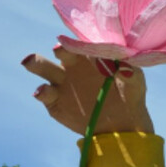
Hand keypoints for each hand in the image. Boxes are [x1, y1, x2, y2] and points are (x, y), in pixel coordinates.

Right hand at [23, 46, 152, 134]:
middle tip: (60, 49)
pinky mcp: (54, 102)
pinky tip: (43, 91)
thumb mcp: (136, 82)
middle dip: (59, 49)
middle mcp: (72, 66)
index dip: (79, 41)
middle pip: (60, 52)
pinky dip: (42, 92)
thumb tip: (124, 67)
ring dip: (35, 63)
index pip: (82, 43)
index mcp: (90, 56)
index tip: (80, 42)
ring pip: (43, 69)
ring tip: (29, 61)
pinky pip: (44, 94)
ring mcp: (61, 83)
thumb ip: (131, 71)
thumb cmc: (131, 95)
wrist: (123, 125)